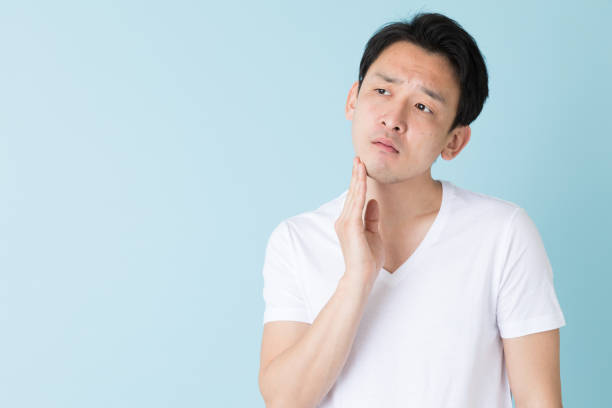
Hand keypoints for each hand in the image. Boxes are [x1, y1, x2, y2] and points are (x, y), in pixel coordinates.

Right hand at [334, 156, 384, 290]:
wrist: (361, 276)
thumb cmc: (367, 260)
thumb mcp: (374, 234)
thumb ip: (372, 217)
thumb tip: (373, 201)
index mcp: (349, 222)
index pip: (355, 198)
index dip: (358, 182)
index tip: (360, 167)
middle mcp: (344, 220)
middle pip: (352, 193)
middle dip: (355, 175)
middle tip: (358, 158)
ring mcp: (345, 222)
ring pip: (354, 195)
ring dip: (357, 178)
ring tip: (359, 163)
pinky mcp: (350, 226)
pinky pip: (357, 203)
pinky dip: (360, 189)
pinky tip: (362, 179)